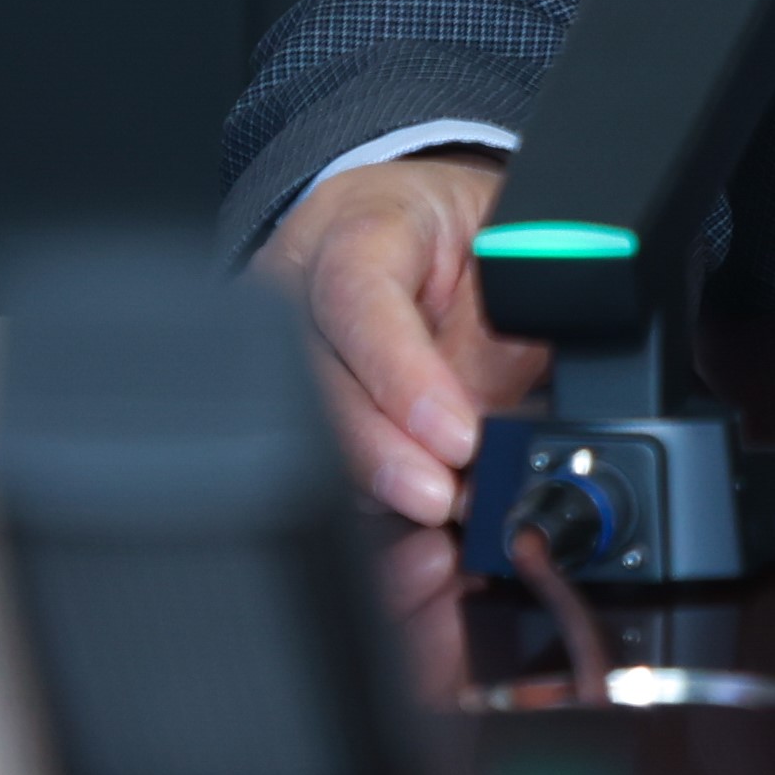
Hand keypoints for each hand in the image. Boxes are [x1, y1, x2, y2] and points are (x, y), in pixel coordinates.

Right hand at [253, 148, 545, 526]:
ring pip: (306, 442)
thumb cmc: (452, 231)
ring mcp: (274, 354)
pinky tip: (409, 549)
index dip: (405, 378)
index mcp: (355, 233)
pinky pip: (318, 474)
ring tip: (436, 544)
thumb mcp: (498, 253)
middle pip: (317, 386)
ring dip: (375, 502)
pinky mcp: (282, 412)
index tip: (459, 438)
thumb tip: (500, 441)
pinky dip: (368, 519)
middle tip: (449, 502)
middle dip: (387, 460)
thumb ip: (496, 340)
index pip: (358, 298)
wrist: (403, 224)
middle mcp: (296, 295)